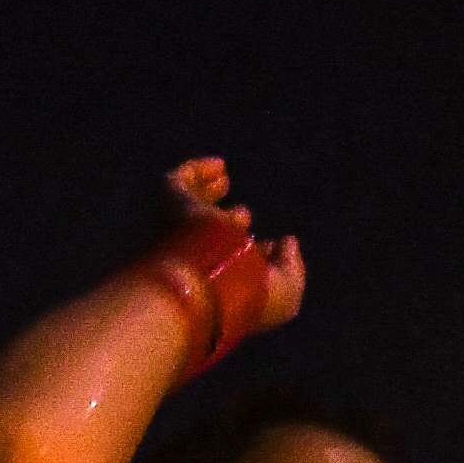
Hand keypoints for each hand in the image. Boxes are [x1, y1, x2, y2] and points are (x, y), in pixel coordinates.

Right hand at [155, 157, 307, 351]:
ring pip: (187, 205)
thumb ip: (291, 266)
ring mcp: (180, 230)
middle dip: (225, 221)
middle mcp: (194, 255)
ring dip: (205, 189)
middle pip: (204, 234)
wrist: (216, 287)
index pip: (228, 262)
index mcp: (216, 280)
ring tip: (225, 177)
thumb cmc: (252, 296)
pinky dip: (196, 171)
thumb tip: (286, 241)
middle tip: (244, 215)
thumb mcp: (286, 291)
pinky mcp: (172, 205)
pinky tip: (220, 166)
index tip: (267, 247)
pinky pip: (177, 182)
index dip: (247, 250)